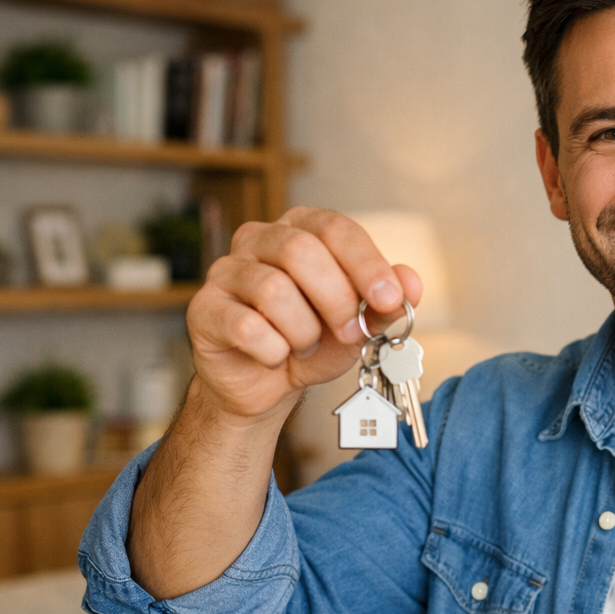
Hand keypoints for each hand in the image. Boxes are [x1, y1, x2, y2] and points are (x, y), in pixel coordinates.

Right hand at [186, 207, 423, 422]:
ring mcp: (226, 271)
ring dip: (303, 330)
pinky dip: (273, 351)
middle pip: (301, 250)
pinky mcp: (204, 308)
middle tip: (349, 333)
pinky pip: (247, 327)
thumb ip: (387, 304)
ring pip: (273, 289)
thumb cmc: (315, 343)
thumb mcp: (360, 325)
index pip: (335, 228)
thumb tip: (411, 281)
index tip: (389, 299)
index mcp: (301, 229)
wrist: (267, 385)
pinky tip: (275, 356)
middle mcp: (258, 239)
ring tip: (304, 345)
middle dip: (337, 300)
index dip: (366, 263)